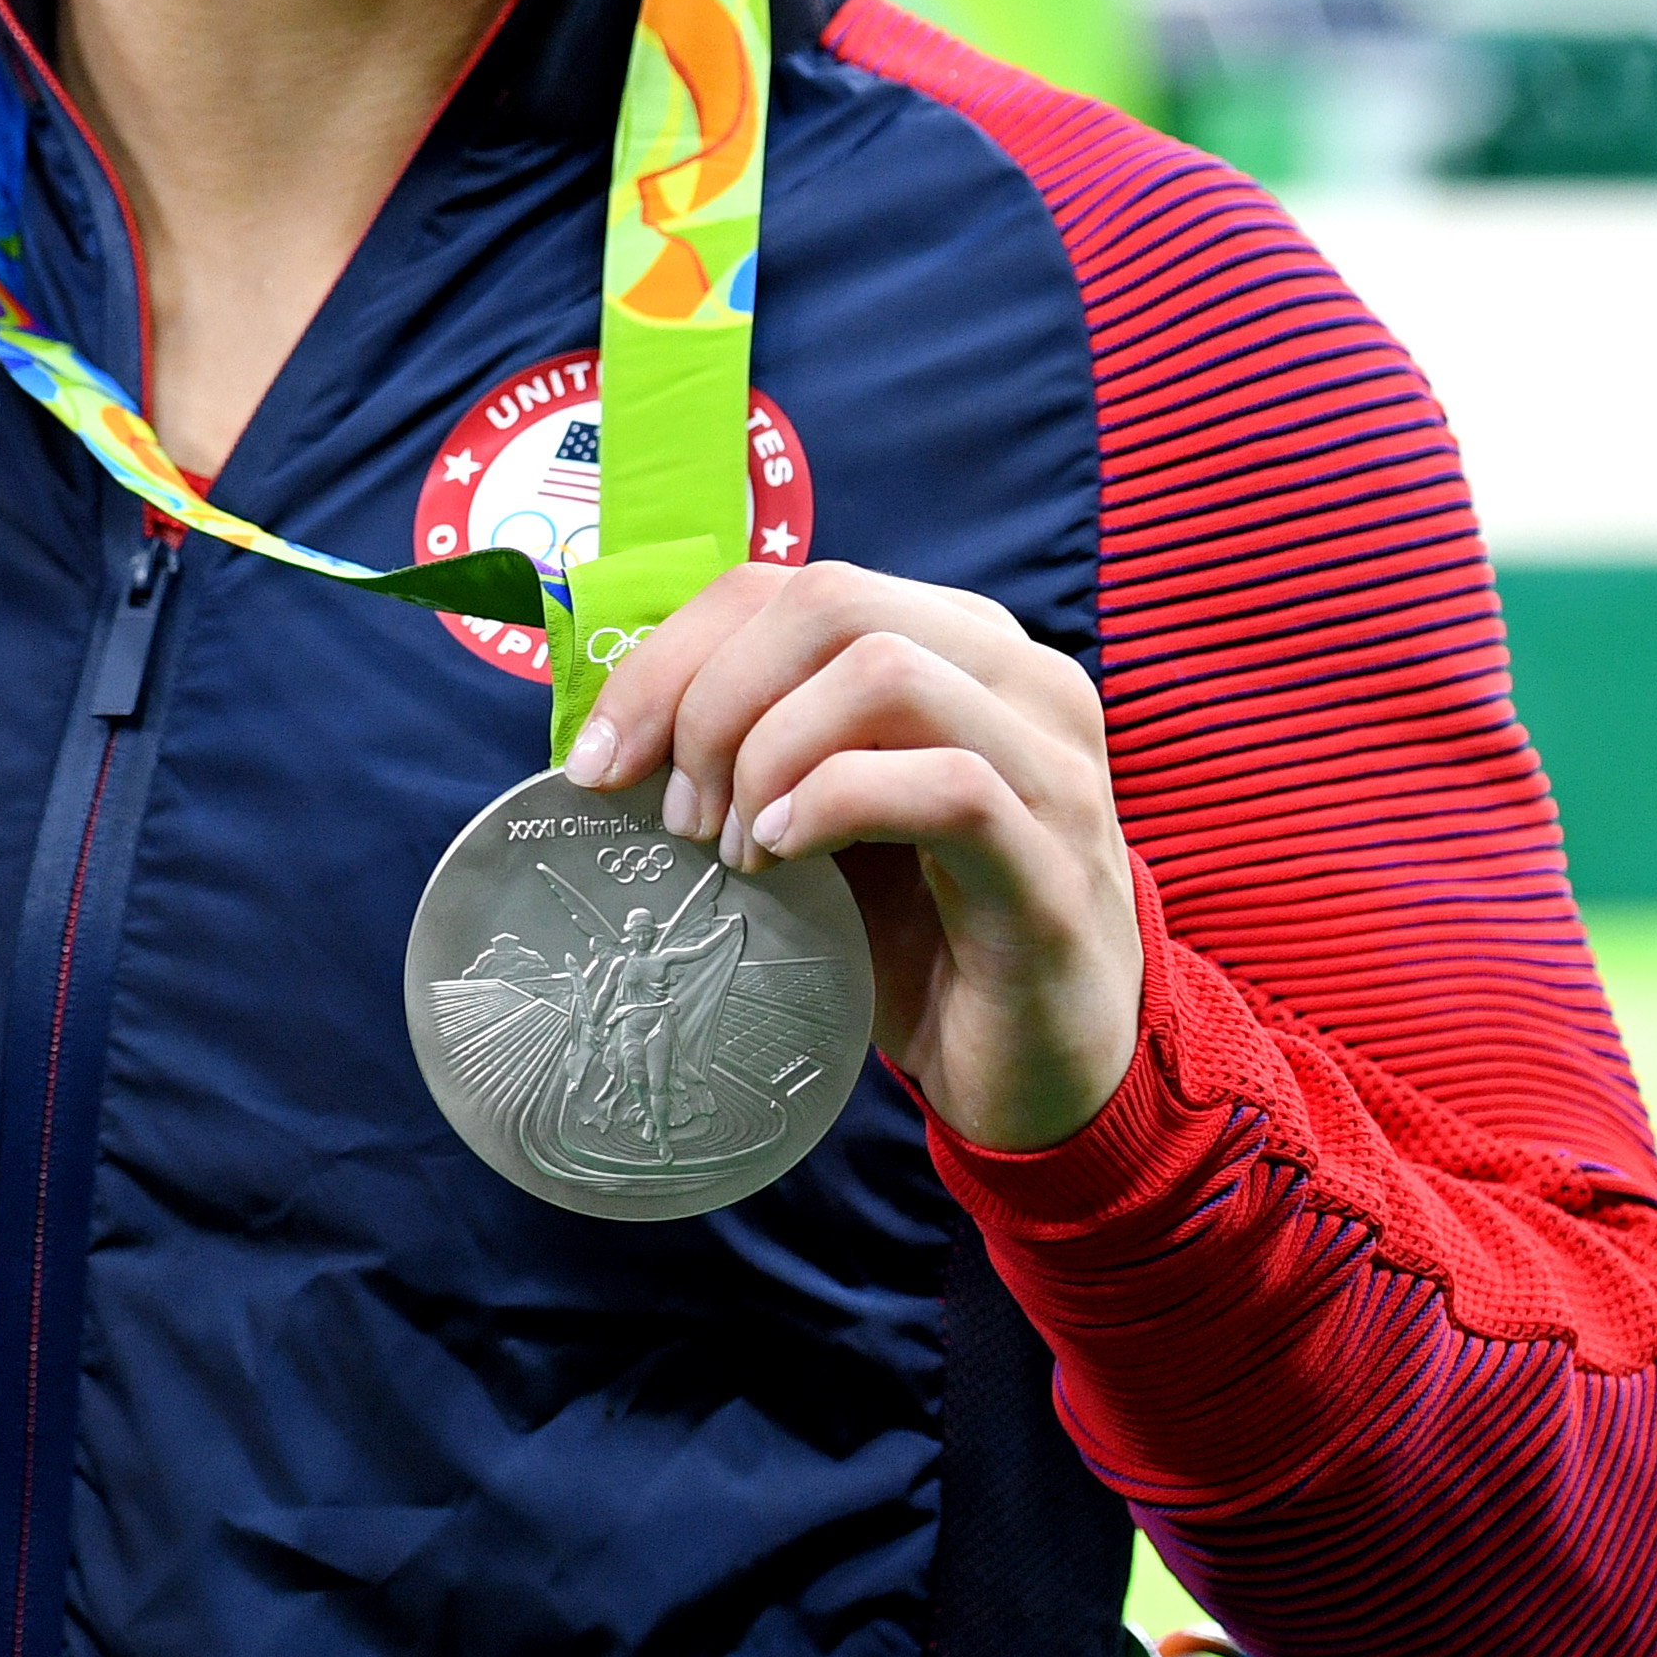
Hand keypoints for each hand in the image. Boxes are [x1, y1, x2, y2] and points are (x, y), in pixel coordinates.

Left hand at [561, 560, 1142, 1153]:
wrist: (1043, 1070)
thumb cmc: (924, 938)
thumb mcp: (827, 821)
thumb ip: (760, 750)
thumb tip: (615, 734)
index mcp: (959, 646)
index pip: (792, 586)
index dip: (673, 657)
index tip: (600, 762)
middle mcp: (1021, 677)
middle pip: (832, 602)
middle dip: (713, 699)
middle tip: (678, 814)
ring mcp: (1053, 763)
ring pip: (884, 673)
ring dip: (770, 755)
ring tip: (737, 850)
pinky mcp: (1056, 862)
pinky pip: (947, 785)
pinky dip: (836, 806)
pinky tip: (788, 859)